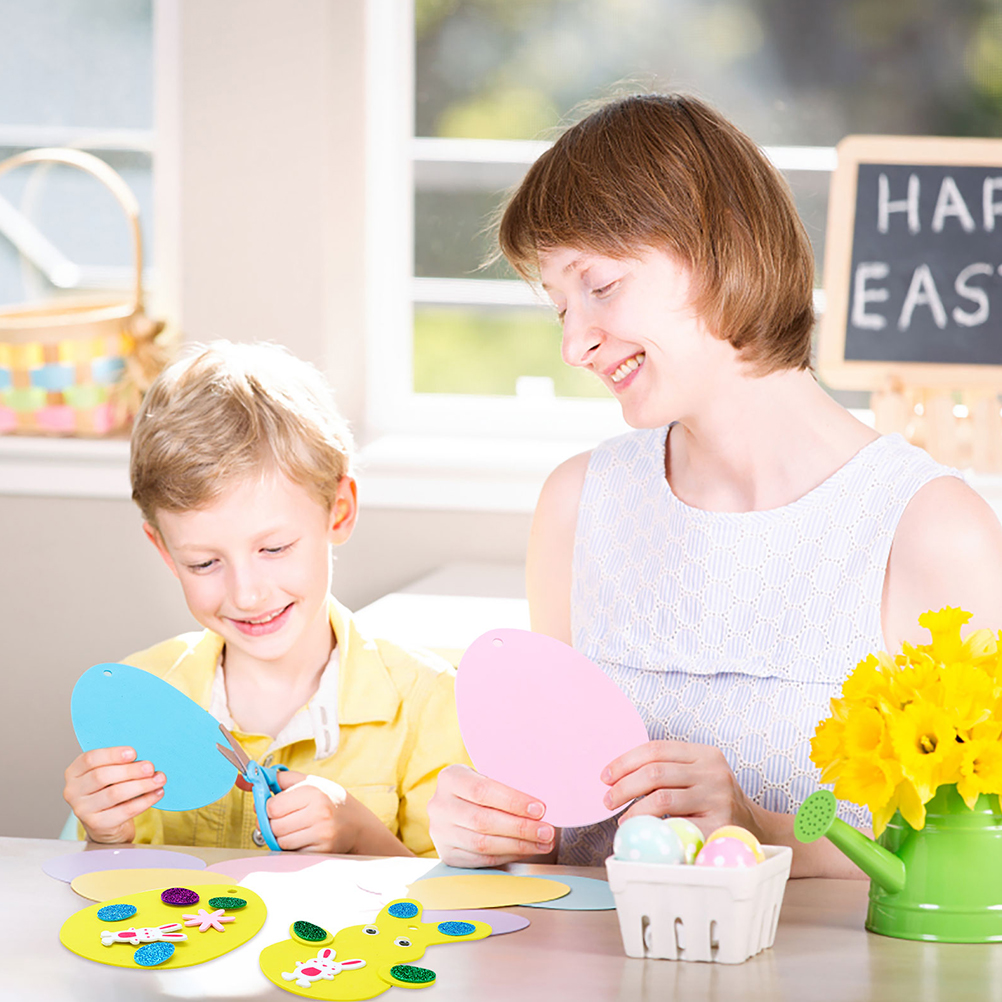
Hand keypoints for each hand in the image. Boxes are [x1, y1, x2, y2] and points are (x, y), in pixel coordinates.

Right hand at [63, 746, 165, 843]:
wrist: (106, 823)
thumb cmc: (109, 789)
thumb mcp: (108, 773)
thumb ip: (119, 763)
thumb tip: (145, 755)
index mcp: (74, 772)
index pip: (90, 759)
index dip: (112, 754)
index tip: (133, 753)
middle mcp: (73, 791)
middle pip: (101, 776)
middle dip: (130, 770)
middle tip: (150, 767)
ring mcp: (83, 810)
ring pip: (114, 794)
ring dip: (141, 785)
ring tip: (159, 779)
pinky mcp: (97, 824)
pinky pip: (125, 811)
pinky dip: (144, 800)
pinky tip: (157, 793)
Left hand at [265, 770, 363, 852]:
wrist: (358, 824)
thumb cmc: (331, 801)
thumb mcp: (311, 782)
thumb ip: (283, 779)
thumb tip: (253, 780)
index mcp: (314, 792)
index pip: (273, 806)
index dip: (268, 807)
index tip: (273, 806)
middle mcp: (319, 812)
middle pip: (274, 826)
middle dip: (273, 823)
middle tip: (282, 818)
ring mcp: (321, 833)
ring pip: (281, 841)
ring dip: (282, 837)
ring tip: (293, 828)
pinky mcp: (322, 850)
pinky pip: (292, 852)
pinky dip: (293, 847)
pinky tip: (303, 837)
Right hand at [427, 764, 555, 866]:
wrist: (458, 803)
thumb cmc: (482, 787)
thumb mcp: (488, 775)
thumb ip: (507, 786)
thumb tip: (540, 806)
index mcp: (449, 778)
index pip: (481, 791)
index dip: (512, 801)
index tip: (540, 809)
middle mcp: (439, 805)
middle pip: (483, 821)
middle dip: (520, 827)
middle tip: (547, 830)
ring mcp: (440, 832)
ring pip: (482, 844)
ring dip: (518, 845)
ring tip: (543, 842)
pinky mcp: (447, 854)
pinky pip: (481, 859)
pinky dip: (507, 855)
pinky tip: (526, 850)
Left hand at [602, 740, 758, 838]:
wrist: (756, 828)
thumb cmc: (714, 800)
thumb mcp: (698, 775)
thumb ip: (668, 769)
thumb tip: (617, 777)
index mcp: (704, 753)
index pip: (656, 749)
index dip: (625, 761)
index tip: (606, 776)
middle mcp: (713, 772)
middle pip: (655, 772)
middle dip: (624, 786)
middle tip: (607, 800)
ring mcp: (718, 798)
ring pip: (661, 798)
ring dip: (634, 810)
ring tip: (622, 819)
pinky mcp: (719, 826)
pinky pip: (676, 826)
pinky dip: (653, 829)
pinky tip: (644, 833)